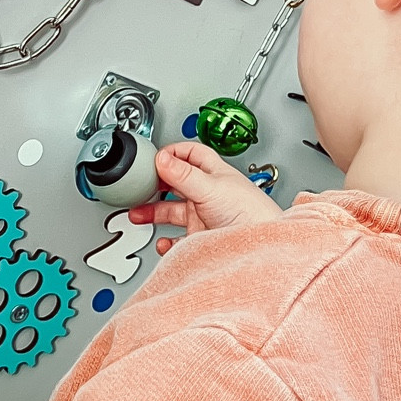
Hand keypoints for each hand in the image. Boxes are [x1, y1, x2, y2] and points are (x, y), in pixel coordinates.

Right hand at [128, 141, 281, 251]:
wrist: (262, 248)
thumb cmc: (250, 214)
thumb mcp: (211, 188)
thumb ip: (183, 175)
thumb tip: (161, 157)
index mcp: (213, 174)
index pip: (190, 154)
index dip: (172, 152)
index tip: (152, 158)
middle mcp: (208, 194)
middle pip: (175, 183)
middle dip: (155, 184)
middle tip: (138, 186)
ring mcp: (203, 217)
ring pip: (171, 211)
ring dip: (153, 212)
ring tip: (138, 214)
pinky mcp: (200, 239)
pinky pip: (176, 240)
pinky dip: (166, 242)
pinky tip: (163, 241)